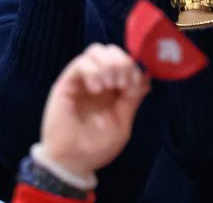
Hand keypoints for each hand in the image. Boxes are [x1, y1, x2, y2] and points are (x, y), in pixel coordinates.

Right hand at [39, 44, 150, 181]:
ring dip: (109, 65)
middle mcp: (97, 80)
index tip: (133, 87)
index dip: (134, 68)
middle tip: (122, 85)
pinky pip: (81, 62)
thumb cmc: (97, 146)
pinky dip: (94, 70)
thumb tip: (146, 76)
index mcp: (112, 88)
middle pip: (111, 50)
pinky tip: (97, 89)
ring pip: (96, 50)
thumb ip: (132, 98)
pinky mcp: (66, 84)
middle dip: (123, 63)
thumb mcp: (122, 121)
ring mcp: (81, 81)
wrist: (73, 162)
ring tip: (110, 86)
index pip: (125, 60)